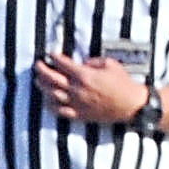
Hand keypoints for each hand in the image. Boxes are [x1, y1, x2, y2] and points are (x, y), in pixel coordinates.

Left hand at [33, 54, 152, 127]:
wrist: (131, 104)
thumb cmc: (123, 82)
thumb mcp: (110, 64)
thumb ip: (93, 61)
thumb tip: (83, 63)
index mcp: (84, 75)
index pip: (63, 64)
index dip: (54, 57)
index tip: (50, 54)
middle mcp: (77, 89)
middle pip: (51, 79)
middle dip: (42, 70)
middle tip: (37, 65)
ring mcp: (76, 103)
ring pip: (52, 95)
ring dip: (42, 87)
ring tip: (38, 81)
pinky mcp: (79, 114)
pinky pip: (59, 111)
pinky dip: (51, 105)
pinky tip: (47, 100)